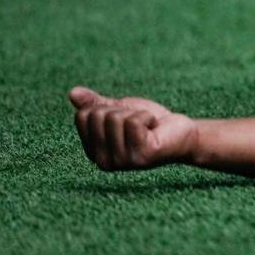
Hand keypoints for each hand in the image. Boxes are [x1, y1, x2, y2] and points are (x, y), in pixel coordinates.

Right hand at [69, 86, 196, 170]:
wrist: (182, 132)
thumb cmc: (151, 122)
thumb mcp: (120, 110)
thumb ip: (96, 104)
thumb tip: (72, 92)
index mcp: (93, 151)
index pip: (82, 116)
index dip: (106, 108)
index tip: (123, 118)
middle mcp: (103, 161)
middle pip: (97, 116)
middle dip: (121, 111)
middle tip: (138, 123)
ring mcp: (122, 161)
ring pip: (115, 118)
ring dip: (136, 114)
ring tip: (148, 127)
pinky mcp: (141, 155)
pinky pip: (134, 121)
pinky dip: (147, 117)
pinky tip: (155, 129)